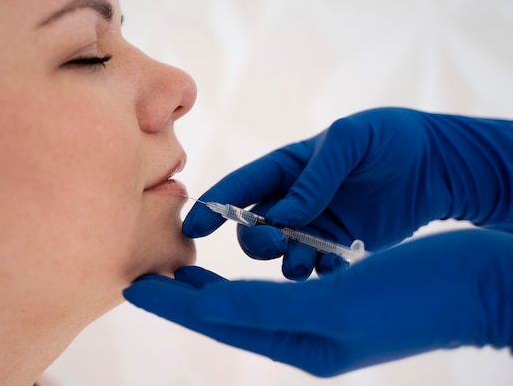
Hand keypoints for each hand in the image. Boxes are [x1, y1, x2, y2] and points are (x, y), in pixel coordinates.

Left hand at [124, 229, 512, 376]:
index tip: (133, 290)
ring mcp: (322, 320)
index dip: (175, 306)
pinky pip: (275, 291)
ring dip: (212, 289)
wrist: (478, 281)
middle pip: (229, 317)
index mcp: (304, 345)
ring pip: (249, 304)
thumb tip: (206, 309)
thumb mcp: (337, 304)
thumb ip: (267, 308)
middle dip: (184, 299)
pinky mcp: (337, 298)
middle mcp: (308, 337)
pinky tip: (236, 267)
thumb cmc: (416, 294)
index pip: (222, 323)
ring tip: (178, 270)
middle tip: (145, 277)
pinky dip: (246, 279)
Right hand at [183, 108, 512, 279]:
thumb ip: (314, 177)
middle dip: (254, 239)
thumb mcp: (350, 142)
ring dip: (284, 260)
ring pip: (280, 254)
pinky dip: (315, 272)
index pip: (239, 187)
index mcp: (286, 167)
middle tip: (275, 241)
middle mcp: (293, 200)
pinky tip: (331, 265)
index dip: (212, 207)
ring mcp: (315, 226)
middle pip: (253, 228)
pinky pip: (314, 268)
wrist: (437, 165)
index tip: (191, 228)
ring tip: (306, 260)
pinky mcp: (339, 248)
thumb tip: (282, 216)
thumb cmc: (389, 139)